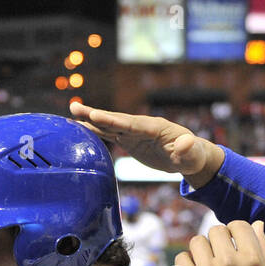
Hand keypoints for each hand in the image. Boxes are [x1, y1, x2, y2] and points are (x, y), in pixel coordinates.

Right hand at [69, 100, 223, 188]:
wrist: (189, 157)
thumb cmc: (192, 156)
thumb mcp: (192, 155)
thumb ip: (187, 150)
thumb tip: (186, 143)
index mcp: (156, 127)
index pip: (131, 124)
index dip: (113, 120)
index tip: (96, 116)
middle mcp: (142, 127)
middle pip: (116, 120)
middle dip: (96, 115)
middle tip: (75, 108)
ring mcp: (134, 133)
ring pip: (110, 126)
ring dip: (91, 120)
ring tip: (71, 112)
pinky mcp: (130, 141)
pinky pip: (110, 135)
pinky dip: (96, 132)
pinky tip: (81, 129)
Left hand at [175, 220, 264, 265]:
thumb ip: (264, 248)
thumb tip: (257, 223)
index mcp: (252, 259)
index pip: (238, 225)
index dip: (234, 233)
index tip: (233, 245)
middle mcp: (230, 263)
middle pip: (216, 231)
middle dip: (218, 241)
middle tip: (219, 257)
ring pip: (197, 241)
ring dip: (201, 250)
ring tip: (207, 264)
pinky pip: (182, 257)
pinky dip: (187, 263)